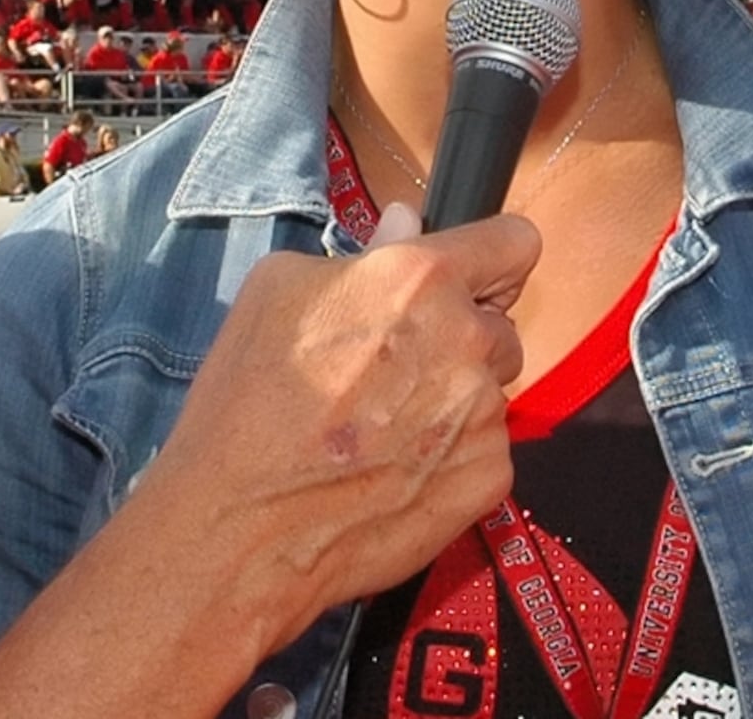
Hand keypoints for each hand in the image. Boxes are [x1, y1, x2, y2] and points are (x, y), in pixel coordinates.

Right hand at [127, 208, 536, 636]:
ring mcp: (486, 415)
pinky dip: (449, 459)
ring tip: (380, 433)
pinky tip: (392, 474)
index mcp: (421, 281)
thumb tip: (407, 224)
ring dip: (452, 401)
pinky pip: (485, 451)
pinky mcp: (489, 479)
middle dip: (459, 339)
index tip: (469, 278)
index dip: (489, 258)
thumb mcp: (276, 296)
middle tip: (392, 373)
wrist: (240, 528)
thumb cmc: (245, 404)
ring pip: (488, 391)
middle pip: (499, 323)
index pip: (512, 241)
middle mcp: (468, 341)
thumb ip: (360, 253)